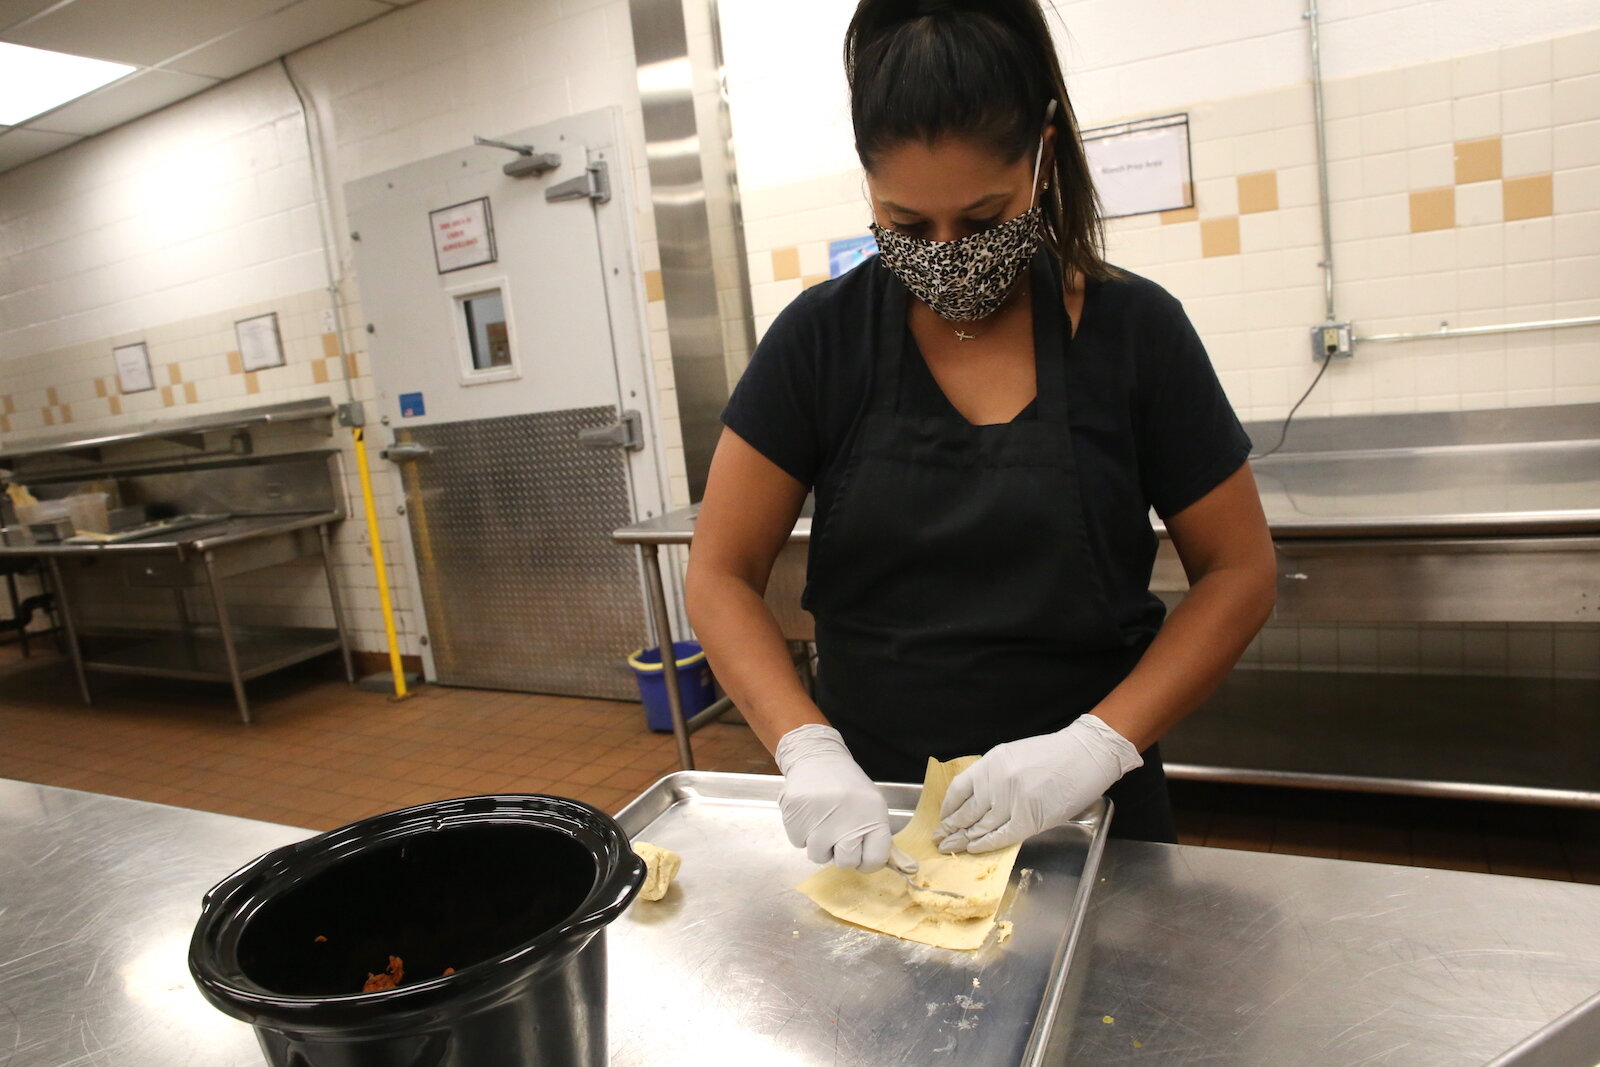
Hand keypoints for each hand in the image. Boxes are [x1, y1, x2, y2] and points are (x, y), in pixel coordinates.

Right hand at [775, 723, 892, 871]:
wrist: (816, 757)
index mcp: (873, 814)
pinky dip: (802, 833)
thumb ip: (876, 834)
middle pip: (846, 862)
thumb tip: (887, 865)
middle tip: (838, 837)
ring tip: (822, 821)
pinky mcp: (796, 816)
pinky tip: (809, 813)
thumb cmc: (847, 786)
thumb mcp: (871, 804)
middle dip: (841, 854)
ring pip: (818, 856)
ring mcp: (820, 818)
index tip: (861, 855)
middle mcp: (848, 818)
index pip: (875, 858)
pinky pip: (798, 843)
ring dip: (819, 844)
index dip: (867, 862)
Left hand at [934, 714, 1142, 853]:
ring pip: (980, 827)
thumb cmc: (1052, 754)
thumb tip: (975, 801)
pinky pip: (1000, 836)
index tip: (942, 818)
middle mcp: (997, 782)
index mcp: (991, 763)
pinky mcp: (1029, 819)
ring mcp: (1012, 802)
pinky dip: (985, 845)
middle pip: (966, 812)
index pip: (958, 789)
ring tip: (951, 847)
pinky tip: (974, 848)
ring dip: (963, 840)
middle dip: (951, 828)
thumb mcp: (1012, 755)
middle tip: (939, 839)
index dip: (947, 808)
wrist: (1084, 755)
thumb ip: (992, 776)